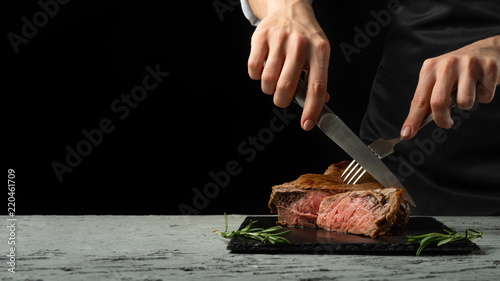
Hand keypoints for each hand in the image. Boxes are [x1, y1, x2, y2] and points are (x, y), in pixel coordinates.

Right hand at [247, 0, 329, 130]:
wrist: (290, 8)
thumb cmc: (306, 37)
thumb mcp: (320, 54)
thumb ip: (319, 79)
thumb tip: (321, 102)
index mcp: (320, 52)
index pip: (317, 86)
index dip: (312, 109)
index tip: (307, 125)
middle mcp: (300, 45)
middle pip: (286, 87)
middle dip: (281, 101)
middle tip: (282, 97)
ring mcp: (279, 40)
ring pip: (268, 81)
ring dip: (268, 89)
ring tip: (274, 79)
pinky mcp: (261, 37)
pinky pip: (253, 69)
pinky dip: (256, 76)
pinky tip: (264, 67)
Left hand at [401, 35, 499, 138]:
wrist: (486, 50)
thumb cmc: (457, 71)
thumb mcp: (438, 79)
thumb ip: (428, 98)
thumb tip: (416, 124)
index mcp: (430, 68)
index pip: (419, 99)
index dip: (412, 119)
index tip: (406, 134)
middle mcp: (447, 64)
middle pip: (438, 102)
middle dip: (442, 119)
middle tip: (446, 123)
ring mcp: (468, 64)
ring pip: (465, 102)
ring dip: (467, 104)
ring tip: (468, 93)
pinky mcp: (488, 67)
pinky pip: (484, 97)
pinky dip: (484, 97)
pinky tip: (481, 85)